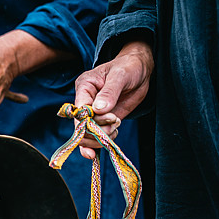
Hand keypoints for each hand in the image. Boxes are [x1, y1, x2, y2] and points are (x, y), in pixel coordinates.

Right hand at [73, 41, 153, 158]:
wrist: (139, 70)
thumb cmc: (128, 67)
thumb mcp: (120, 75)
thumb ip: (109, 92)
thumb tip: (98, 110)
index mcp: (84, 87)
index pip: (79, 109)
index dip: (90, 119)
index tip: (111, 116)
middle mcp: (85, 102)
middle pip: (80, 126)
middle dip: (97, 130)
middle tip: (116, 122)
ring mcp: (93, 113)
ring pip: (86, 135)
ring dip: (101, 138)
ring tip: (116, 129)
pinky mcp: (102, 121)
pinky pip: (93, 138)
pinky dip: (95, 147)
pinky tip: (99, 150)